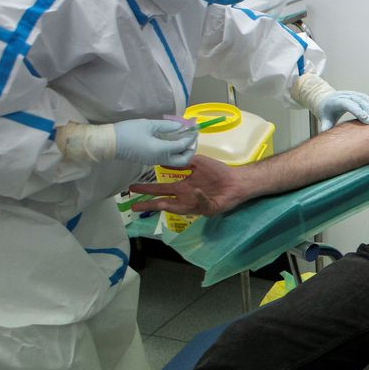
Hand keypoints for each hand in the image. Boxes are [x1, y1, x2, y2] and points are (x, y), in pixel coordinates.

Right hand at [113, 118, 197, 166]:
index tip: (195, 128)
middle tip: (191, 137)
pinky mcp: (150, 160)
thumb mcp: (148, 125)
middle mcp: (160, 159)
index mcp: (161, 150)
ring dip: (183, 151)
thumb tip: (181, 126)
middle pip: (184, 160)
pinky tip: (172, 141)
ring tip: (183, 137)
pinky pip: (168, 158)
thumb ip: (167, 126)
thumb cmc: (127, 132)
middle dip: (191, 149)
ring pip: (176, 161)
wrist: (108, 144)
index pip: (183, 145)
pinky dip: (174, 151)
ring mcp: (155, 161)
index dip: (191, 137)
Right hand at [128, 155, 246, 216]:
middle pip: (164, 203)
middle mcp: (186, 197)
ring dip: (170, 206)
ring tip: (159, 204)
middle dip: (150, 205)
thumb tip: (162, 161)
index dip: (147, 190)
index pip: (161, 190)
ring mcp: (197, 205)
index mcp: (182, 187)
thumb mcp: (197, 162)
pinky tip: (197, 190)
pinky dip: (200, 197)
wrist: (236, 180)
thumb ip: (181, 162)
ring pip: (180, 208)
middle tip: (135, 206)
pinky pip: (203, 203)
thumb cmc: (217, 172)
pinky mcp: (210, 208)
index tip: (132, 189)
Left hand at [290, 73, 368, 131]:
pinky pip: (363, 96)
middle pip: (357, 100)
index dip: (358, 111)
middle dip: (367, 109)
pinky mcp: (354, 94)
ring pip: (361, 97)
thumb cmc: (325, 111)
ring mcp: (349, 94)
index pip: (348, 104)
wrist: (324, 100)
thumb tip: (326, 133)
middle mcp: (343, 95)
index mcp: (336, 101)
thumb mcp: (324, 119)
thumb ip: (326, 126)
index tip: (366, 120)